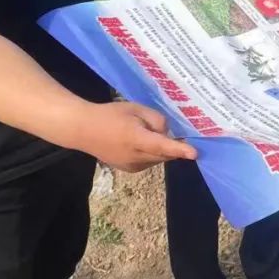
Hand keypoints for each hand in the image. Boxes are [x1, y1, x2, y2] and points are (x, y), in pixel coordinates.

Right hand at [75, 101, 196, 172]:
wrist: (83, 130)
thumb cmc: (110, 115)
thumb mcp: (135, 109)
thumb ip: (155, 120)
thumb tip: (167, 133)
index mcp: (135, 138)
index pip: (162, 145)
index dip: (179, 149)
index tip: (194, 154)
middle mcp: (134, 156)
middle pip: (164, 154)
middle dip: (174, 146)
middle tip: (178, 134)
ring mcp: (131, 166)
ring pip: (158, 159)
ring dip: (162, 150)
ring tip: (149, 135)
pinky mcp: (129, 169)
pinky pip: (150, 162)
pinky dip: (154, 154)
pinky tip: (144, 143)